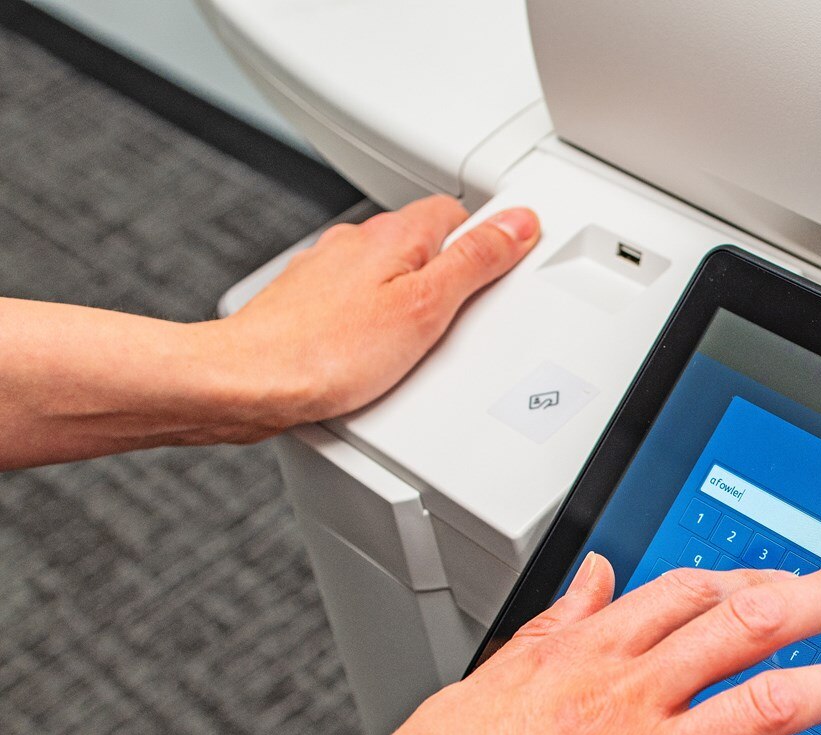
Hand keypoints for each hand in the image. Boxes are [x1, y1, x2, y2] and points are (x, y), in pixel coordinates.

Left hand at [218, 195, 540, 432]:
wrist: (251, 382)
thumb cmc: (328, 351)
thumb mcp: (427, 307)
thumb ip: (475, 262)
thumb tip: (516, 223)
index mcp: (393, 234)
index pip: (458, 213)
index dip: (487, 238)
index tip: (506, 264)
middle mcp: (356, 243)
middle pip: (424, 243)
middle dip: (448, 273)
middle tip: (462, 314)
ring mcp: (328, 272)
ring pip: (389, 273)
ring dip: (409, 298)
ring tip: (418, 340)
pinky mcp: (308, 304)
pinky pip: (359, 302)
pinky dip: (374, 320)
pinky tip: (377, 351)